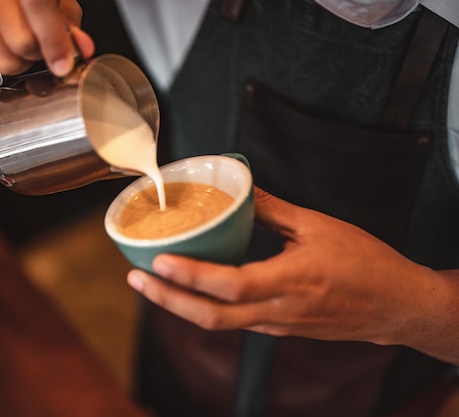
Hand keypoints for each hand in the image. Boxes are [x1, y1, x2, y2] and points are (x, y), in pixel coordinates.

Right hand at [0, 0, 94, 84]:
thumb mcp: (53, 0)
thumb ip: (70, 24)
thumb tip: (83, 49)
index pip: (38, 8)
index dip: (54, 42)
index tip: (63, 65)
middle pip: (21, 44)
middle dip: (36, 54)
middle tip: (37, 45)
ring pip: (2, 62)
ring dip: (17, 65)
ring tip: (16, 47)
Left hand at [127, 187, 458, 357]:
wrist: (395, 306)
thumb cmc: (366, 263)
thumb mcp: (320, 227)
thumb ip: (275, 210)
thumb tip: (243, 188)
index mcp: (290, 280)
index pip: (230, 284)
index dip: (191, 276)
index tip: (158, 262)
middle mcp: (278, 310)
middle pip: (212, 317)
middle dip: (168, 300)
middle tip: (137, 280)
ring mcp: (277, 325)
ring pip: (220, 323)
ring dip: (182, 306)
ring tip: (154, 283)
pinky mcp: (280, 329)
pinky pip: (236, 322)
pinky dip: (207, 308)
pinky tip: (194, 291)